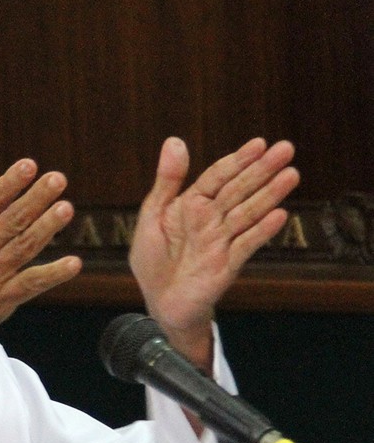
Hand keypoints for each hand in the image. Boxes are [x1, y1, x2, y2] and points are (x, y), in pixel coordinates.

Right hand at [0, 160, 79, 442]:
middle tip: (58, 178)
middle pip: (13, 218)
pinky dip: (53, 274)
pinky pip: (32, 284)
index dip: (11, 182)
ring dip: (48, 226)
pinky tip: (73, 263)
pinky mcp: (0, 302)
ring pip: (25, 245)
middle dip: (37, 197)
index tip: (30, 165)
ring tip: (66, 208)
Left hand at [130, 137, 298, 366]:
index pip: (219, 177)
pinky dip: (261, 231)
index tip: (259, 143)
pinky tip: (280, 215)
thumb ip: (167, 180)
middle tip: (287, 148)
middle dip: (261, 170)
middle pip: (239, 190)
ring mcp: (222, 241)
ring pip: (248, 213)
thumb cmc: (154, 259)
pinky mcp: (226, 265)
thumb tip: (175, 140)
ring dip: (269, 195)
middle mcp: (211, 220)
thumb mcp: (152, 215)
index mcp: (193, 205)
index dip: (238, 160)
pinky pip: (245, 245)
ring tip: (291, 175)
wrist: (159, 302)